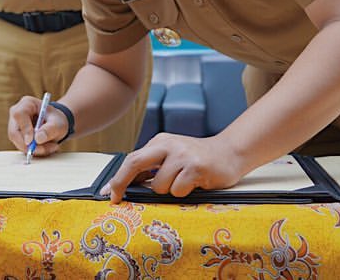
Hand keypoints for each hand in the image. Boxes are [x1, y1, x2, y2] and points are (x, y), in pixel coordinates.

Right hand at [7, 95, 67, 156]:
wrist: (56, 125)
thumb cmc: (56, 120)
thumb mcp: (58, 123)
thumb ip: (50, 129)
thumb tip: (38, 139)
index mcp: (27, 103)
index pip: (19, 115)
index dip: (24, 128)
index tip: (32, 141)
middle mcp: (17, 114)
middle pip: (14, 132)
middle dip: (28, 144)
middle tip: (44, 149)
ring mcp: (15, 126)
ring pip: (18, 142)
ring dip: (34, 149)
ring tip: (51, 146)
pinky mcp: (17, 137)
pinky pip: (22, 147)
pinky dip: (34, 151)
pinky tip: (46, 147)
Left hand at [100, 133, 246, 203]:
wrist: (230, 152)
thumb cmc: (198, 160)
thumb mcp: (172, 157)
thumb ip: (152, 167)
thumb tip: (126, 185)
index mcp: (159, 142)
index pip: (131, 159)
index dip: (117, 178)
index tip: (109, 193)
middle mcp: (168, 145)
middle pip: (134, 163)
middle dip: (121, 182)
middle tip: (118, 198)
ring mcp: (182, 154)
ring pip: (159, 185)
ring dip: (168, 191)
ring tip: (183, 183)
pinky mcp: (196, 166)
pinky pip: (178, 190)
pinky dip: (184, 193)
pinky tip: (195, 184)